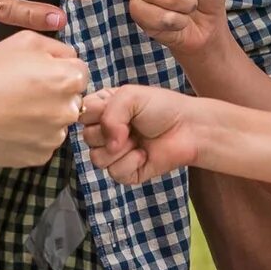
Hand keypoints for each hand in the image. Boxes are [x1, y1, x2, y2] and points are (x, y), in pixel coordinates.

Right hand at [0, 31, 87, 168]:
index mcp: (69, 79)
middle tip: (20, 91)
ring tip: (9, 109)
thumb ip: (58, 49)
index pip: (79, 73)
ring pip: (56, 123)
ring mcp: (53, 138)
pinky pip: (42, 143)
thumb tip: (71, 60)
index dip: (56, 70)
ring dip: (42, 117)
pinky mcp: (37, 157)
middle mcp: (68, 111)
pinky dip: (30, 136)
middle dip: (53, 94)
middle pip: (71, 99)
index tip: (35, 74)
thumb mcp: (24, 41)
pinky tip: (7, 126)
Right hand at [78, 84, 200, 184]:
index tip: (111, 108)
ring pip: (97, 159)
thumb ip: (109, 114)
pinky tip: (145, 154)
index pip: (81, 115)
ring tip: (139, 140)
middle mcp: (106, 131)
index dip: (95, 114)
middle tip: (132, 126)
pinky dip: (132, 162)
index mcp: (103, 109)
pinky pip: (114, 173)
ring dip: (121, 149)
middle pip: (87, 138)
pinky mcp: (126, 172)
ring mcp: (115, 153)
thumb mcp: (131, 96)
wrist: (189, 129)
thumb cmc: (162, 107)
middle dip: (110, 131)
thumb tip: (109, 143)